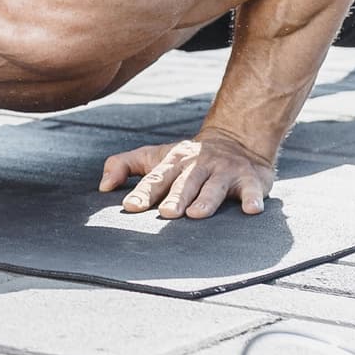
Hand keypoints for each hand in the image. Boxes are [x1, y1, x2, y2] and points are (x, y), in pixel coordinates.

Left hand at [98, 131, 273, 217]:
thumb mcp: (153, 156)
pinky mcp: (249, 179)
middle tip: (167, 214)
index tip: (131, 206)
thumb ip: (123, 165)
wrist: (235, 140)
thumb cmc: (187, 158)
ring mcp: (224, 171)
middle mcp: (198, 165)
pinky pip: (251, 189)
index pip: (155, 178)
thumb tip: (102, 187)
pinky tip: (251, 210)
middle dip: (176, 197)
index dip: (143, 193)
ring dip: (206, 200)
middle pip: (185, 182)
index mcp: (172, 162)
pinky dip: (252, 199)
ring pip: (214, 186)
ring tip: (197, 214)